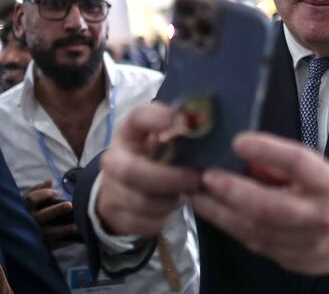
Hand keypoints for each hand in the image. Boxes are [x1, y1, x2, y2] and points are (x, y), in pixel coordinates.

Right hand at [23, 179, 80, 248]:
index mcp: (24, 208)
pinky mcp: (40, 245)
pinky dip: (65, 241)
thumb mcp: (27, 200)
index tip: (57, 192)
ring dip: (64, 229)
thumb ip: (38, 189)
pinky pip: (53, 245)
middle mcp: (28, 222)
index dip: (44, 194)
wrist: (15, 236)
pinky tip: (77, 237)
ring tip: (78, 226)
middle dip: (56, 210)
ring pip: (49, 233)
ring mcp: (34, 235)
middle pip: (42, 216)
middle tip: (70, 205)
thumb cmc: (25, 212)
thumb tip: (50, 181)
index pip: (32, 199)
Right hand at [97, 102, 201, 235]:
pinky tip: (170, 208)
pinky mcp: (113, 213)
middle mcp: (114, 157)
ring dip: (169, 201)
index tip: (186, 123)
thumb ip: (184, 134)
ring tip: (185, 194)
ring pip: (140, 201)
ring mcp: (109, 187)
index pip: (138, 117)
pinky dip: (161, 218)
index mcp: (130, 131)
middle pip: (130, 170)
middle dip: (167, 179)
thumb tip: (208, 126)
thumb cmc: (156, 157)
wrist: (125, 187)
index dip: (159, 118)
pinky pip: (141, 222)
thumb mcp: (167, 141)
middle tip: (195, 180)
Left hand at [191, 132, 328, 274]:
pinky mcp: (294, 261)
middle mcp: (320, 216)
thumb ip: (291, 167)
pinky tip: (217, 214)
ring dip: (222, 213)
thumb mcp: (327, 171)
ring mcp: (307, 244)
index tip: (239, 141)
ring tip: (199, 196)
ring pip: (256, 230)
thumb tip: (248, 157)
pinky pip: (257, 243)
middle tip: (207, 177)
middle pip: (269, 205)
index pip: (297, 163)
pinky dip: (234, 228)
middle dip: (233, 191)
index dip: (267, 150)